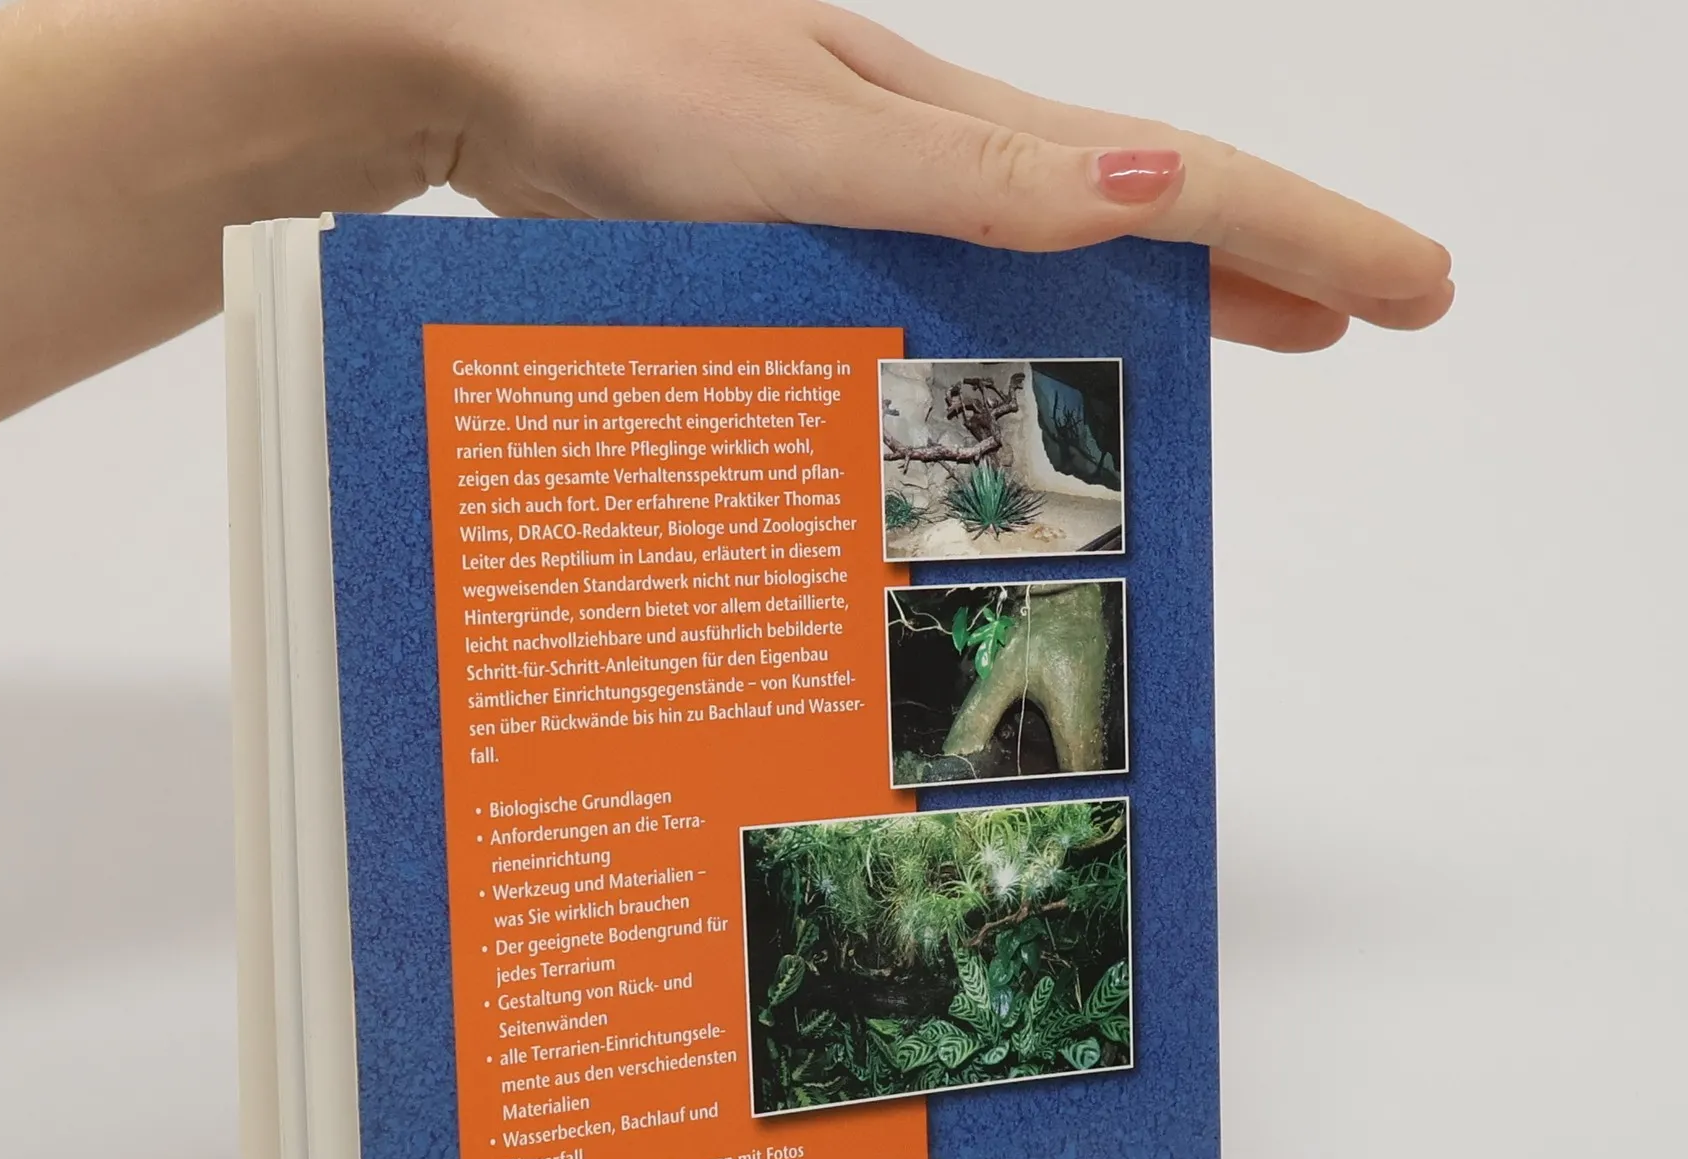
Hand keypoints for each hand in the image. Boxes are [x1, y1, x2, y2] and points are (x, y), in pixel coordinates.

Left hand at [389, 0, 1451, 349]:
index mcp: (961, 132)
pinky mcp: (801, 230)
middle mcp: (932, 157)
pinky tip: (1025, 361)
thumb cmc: (618, 93)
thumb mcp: (811, 145)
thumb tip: (1157, 184)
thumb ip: (969, 181)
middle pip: (1140, 210)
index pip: (1182, 177)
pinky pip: (950, 283)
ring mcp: (868, 192)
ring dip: (1158, 291)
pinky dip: (1022, 321)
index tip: (1418, 284)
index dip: (1308, 233)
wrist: (470, 68)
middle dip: (1265, 263)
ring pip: (1050, 252)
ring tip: (1249, 340)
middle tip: (1365, 319)